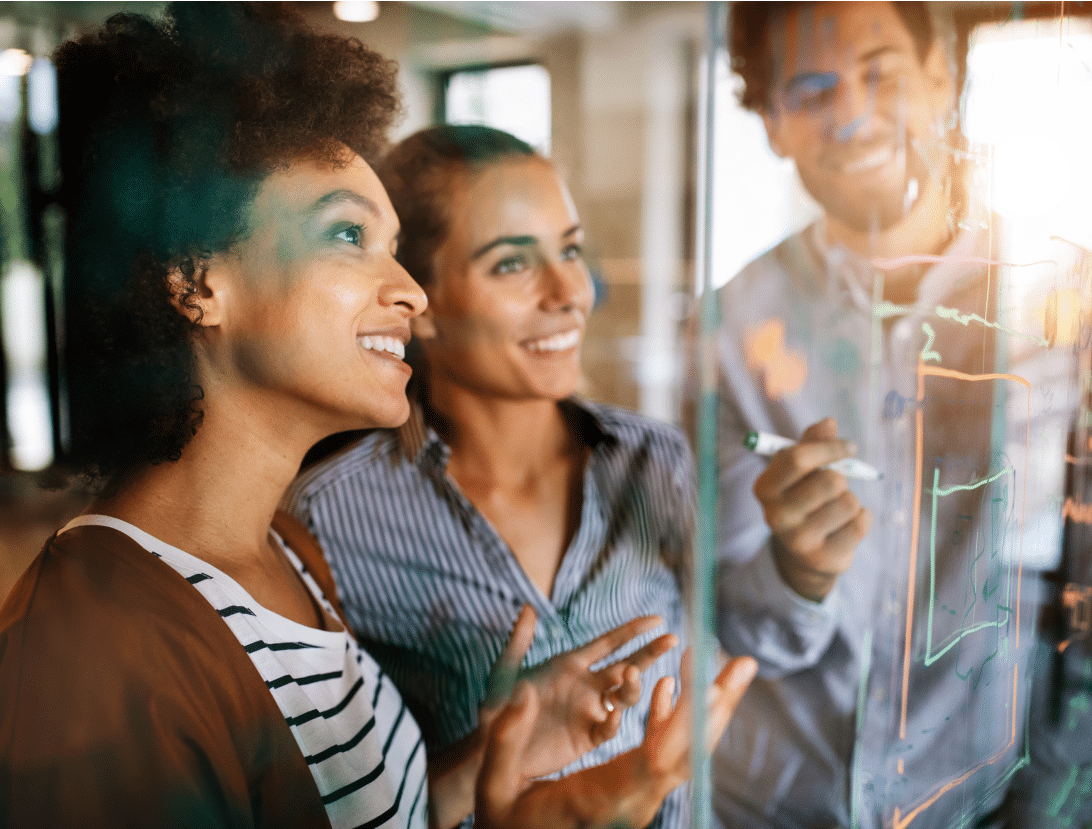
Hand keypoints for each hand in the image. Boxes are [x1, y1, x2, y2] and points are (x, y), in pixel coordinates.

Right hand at [474, 649, 756, 828]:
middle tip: (744, 664)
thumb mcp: (494, 784)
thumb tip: (523, 692)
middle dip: (717, 706)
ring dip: (709, 708)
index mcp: (602, 801)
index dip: (679, 723)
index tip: (695, 684)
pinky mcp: (633, 790)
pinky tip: (670, 686)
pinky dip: (673, 717)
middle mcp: (631, 803)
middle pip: (688, 754)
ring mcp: (638, 799)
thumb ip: (507, 739)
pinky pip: (664, 753)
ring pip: (687, 753)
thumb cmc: (502, 822)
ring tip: (734, 667)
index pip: (654, 761)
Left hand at [480, 606, 676, 778]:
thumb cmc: (497, 707)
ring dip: (632, 685)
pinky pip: (608, 729)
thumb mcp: (505, 672)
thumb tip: (527, 607)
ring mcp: (589, 711)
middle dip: (649, 652)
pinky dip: (614, 722)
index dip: (632, 631)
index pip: (608, 643)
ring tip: (629, 676)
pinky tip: (611, 715)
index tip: (657, 620)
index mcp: (571, 664)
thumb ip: (518, 641)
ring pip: (624, 696)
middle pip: (626, 665)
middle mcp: (586, 685)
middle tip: (671, 639)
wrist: (493, 748)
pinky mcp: (586, 738)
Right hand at [753, 417, 871, 600]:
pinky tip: (847, 524)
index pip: (797, 458)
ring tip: (837, 507)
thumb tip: (828, 423)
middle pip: (830, 481)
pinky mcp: (822, 558)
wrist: (803, 553)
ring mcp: (798, 540)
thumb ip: (812, 443)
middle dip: (841, 478)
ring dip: (850, 499)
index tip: (850, 447)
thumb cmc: (803, 497)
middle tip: (836, 485)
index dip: (829, 447)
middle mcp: (775, 515)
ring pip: (849, 502)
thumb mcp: (801, 469)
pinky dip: (862, 517)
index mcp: (765, 487)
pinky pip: (860, 524)